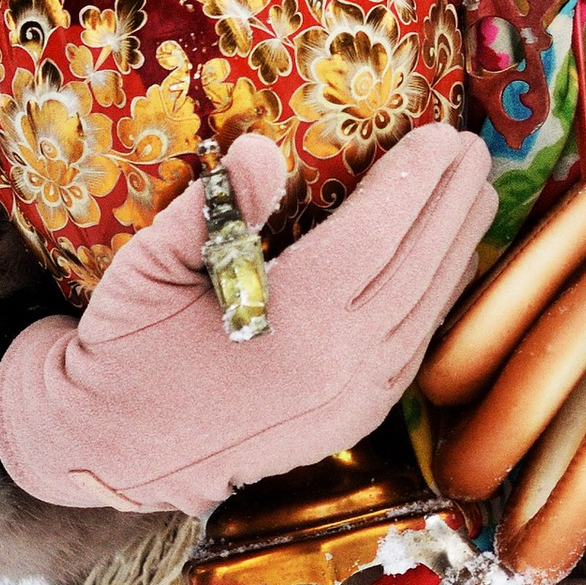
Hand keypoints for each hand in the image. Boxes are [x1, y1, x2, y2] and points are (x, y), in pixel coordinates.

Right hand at [0, 124, 494, 514]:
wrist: (110, 451)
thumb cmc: (123, 348)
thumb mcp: (147, 268)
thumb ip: (211, 210)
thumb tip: (260, 151)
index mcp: (294, 321)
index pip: (379, 233)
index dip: (417, 180)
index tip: (442, 133)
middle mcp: (339, 364)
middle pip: (419, 267)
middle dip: (452, 202)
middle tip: (475, 148)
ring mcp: (352, 399)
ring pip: (427, 310)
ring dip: (457, 246)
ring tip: (473, 194)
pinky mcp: (351, 421)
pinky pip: (414, 348)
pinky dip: (438, 298)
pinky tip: (446, 264)